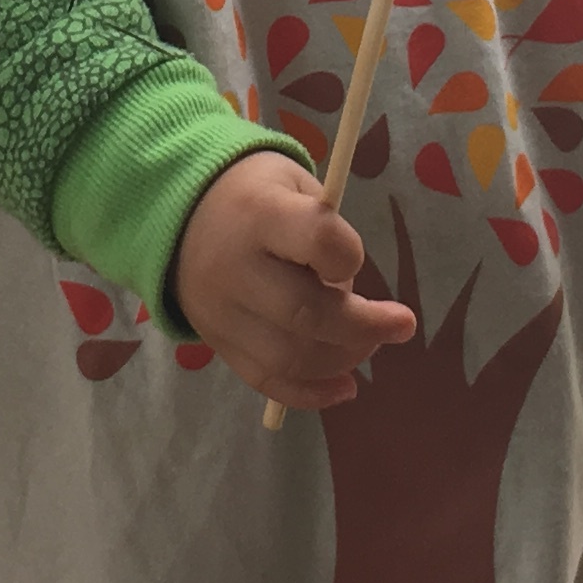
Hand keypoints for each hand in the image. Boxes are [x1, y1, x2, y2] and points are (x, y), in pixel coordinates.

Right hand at [173, 152, 415, 411]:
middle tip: (400, 325)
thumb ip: (326, 236)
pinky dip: (311, 394)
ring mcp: (221, 313)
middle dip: (364, 327)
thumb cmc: (258, 198)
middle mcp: (234, 268)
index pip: (317, 240)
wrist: (181, 217)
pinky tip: (345, 387)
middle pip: (304, 313)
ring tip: (369, 345)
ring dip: (343, 360)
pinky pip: (266, 382)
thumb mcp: (295, 187)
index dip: (348, 256)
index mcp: (258, 213)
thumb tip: (353, 301)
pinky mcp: (219, 345)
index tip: (354, 260)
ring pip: (289, 358)